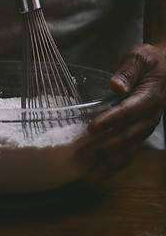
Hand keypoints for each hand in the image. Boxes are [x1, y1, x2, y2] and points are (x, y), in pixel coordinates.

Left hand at [80, 42, 165, 183]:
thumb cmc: (149, 60)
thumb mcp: (139, 57)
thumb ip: (127, 72)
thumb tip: (115, 85)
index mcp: (149, 97)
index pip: (128, 111)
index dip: (110, 120)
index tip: (92, 128)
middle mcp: (149, 117)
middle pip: (127, 135)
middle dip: (106, 148)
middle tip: (85, 155)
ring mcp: (145, 127)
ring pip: (128, 150)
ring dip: (109, 164)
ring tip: (91, 178)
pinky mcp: (140, 133)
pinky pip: (129, 152)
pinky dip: (115, 165)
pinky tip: (101, 175)